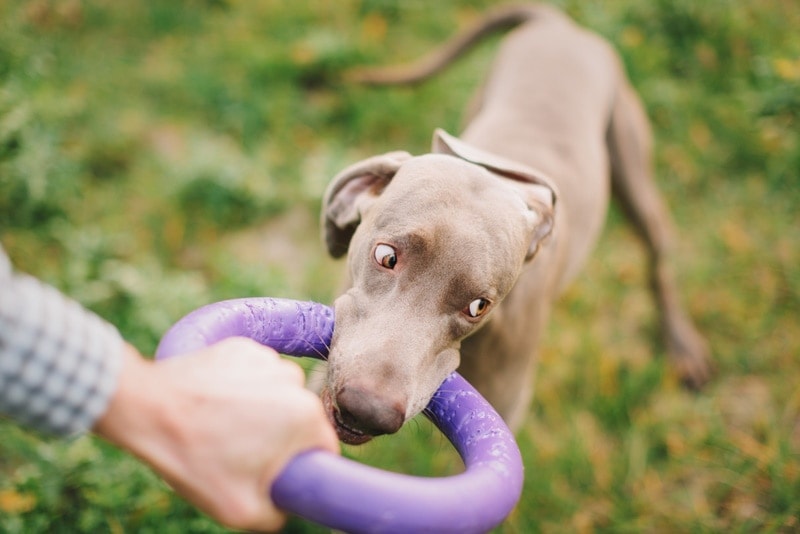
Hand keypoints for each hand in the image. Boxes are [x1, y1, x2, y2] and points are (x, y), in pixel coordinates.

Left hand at [93, 337, 339, 531]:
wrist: (146, 409)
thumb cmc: (194, 458)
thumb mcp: (240, 510)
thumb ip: (279, 514)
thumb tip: (288, 503)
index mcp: (305, 416)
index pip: (324, 449)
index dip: (303, 467)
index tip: (275, 473)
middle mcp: (294, 380)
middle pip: (300, 421)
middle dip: (279, 439)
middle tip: (241, 454)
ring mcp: (268, 359)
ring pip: (278, 395)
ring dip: (262, 411)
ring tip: (223, 427)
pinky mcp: (243, 347)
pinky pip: (255, 374)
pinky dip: (241, 388)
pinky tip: (214, 404)